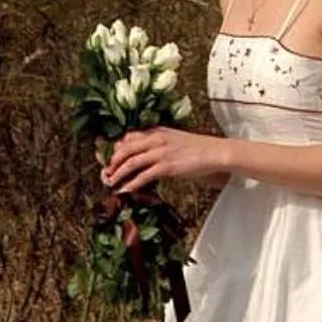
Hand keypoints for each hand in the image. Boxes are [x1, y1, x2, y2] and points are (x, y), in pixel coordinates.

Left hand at [103, 125, 229, 194]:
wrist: (215, 152)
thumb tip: (145, 153)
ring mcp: (161, 152)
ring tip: (110, 183)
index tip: (107, 159)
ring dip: (118, 173)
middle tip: (105, 173)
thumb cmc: (197, 148)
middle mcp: (156, 138)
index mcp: (157, 131)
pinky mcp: (167, 166)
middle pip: (125, 148)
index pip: (129, 136)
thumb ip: (159, 143)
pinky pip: (144, 175)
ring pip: (131, 162)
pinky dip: (132, 184)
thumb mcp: (174, 140)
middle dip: (112, 161)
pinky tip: (125, 191)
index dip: (115, 148)